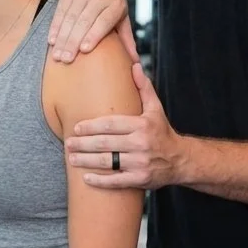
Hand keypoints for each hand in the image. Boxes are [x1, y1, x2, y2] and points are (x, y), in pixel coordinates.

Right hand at [49, 0, 137, 64]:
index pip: (103, 21)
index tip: (84, 50)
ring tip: (56, 54)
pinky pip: (60, 11)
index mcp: (116, 3)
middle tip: (65, 59)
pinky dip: (55, 26)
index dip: (93, 35)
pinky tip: (51, 39)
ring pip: (70, 18)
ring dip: (62, 38)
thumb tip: (134, 60)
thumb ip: (126, 36)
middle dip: (73, 42)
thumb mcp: (122, 11)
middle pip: (84, 22)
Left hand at [66, 63, 184, 189]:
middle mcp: (141, 144)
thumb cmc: (162, 132)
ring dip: (86, 161)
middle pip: (105, 143)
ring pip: (107, 162)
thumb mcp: (156, 109)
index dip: (91, 126)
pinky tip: (86, 178)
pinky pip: (116, 181)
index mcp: (142, 125)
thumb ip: (144, 88)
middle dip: (83, 144)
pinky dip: (99, 181)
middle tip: (68, 143)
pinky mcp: (140, 179)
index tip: (76, 127)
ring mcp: (140, 163)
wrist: (180, 160)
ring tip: (71, 158)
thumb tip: (135, 65)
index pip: (111, 124)